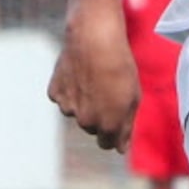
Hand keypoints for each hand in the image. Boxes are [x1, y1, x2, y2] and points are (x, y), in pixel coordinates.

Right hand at [48, 8, 140, 152]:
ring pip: (76, 114)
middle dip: (100, 117)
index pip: (109, 145)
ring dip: (84, 104)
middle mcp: (86, 121)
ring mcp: (68, 107)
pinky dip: (69, 91)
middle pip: (92, 128)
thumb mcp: (134, 98)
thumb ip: (126, 126)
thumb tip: (121, 149)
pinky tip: (79, 75)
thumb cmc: (120, 67)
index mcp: (108, 125)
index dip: (115, 136)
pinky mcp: (54, 92)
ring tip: (94, 80)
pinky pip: (63, 99)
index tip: (118, 126)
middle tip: (108, 94)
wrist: (95, 39)